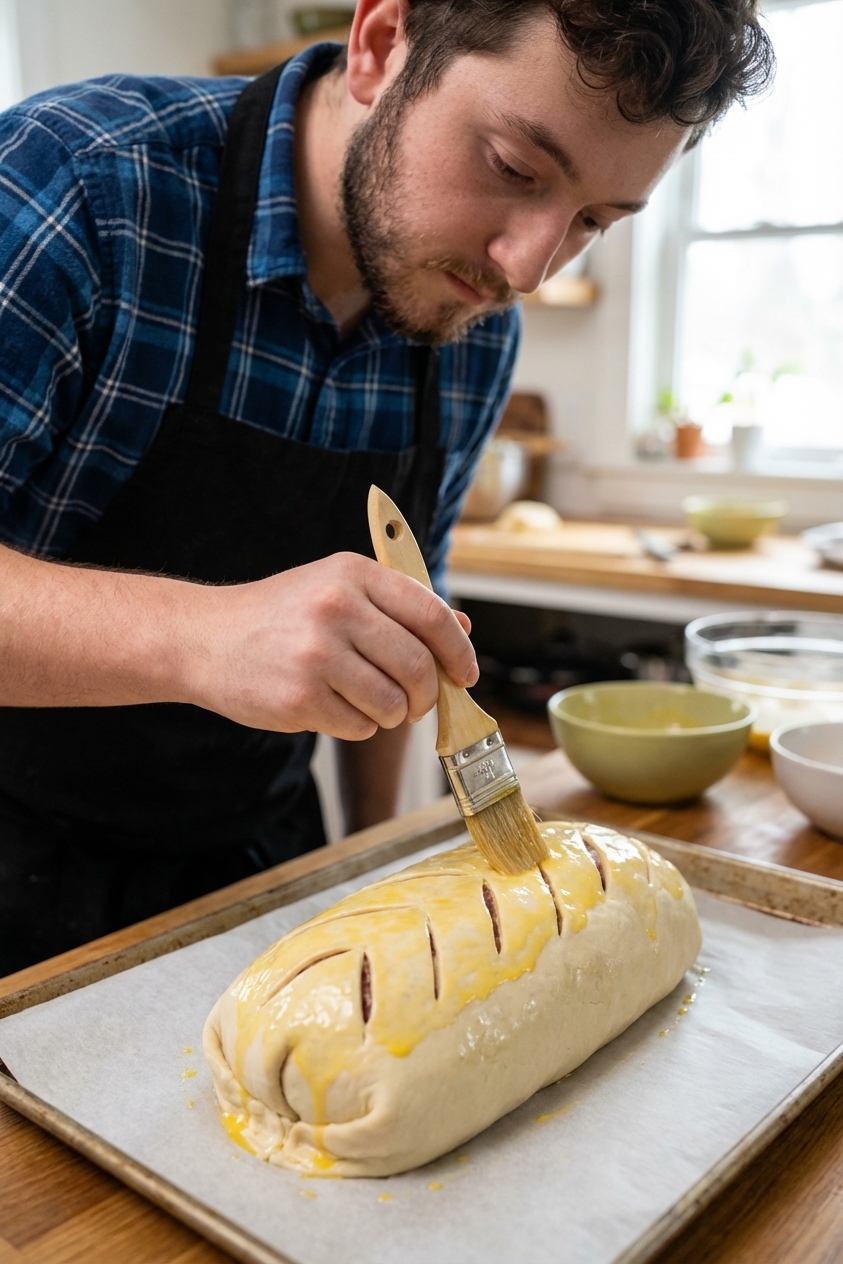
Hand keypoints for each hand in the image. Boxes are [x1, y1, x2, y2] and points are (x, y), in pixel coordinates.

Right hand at [187, 552, 477, 738]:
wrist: (203, 638)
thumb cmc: (279, 617)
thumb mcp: (339, 591)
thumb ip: (401, 607)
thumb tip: (463, 629)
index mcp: (353, 573)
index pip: (432, 614)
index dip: (459, 651)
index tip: (466, 674)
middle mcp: (336, 607)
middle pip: (418, 666)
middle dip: (427, 695)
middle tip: (416, 704)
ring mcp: (316, 653)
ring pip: (393, 703)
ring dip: (390, 715)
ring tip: (366, 703)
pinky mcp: (298, 697)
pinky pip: (359, 726)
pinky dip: (356, 726)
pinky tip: (331, 707)